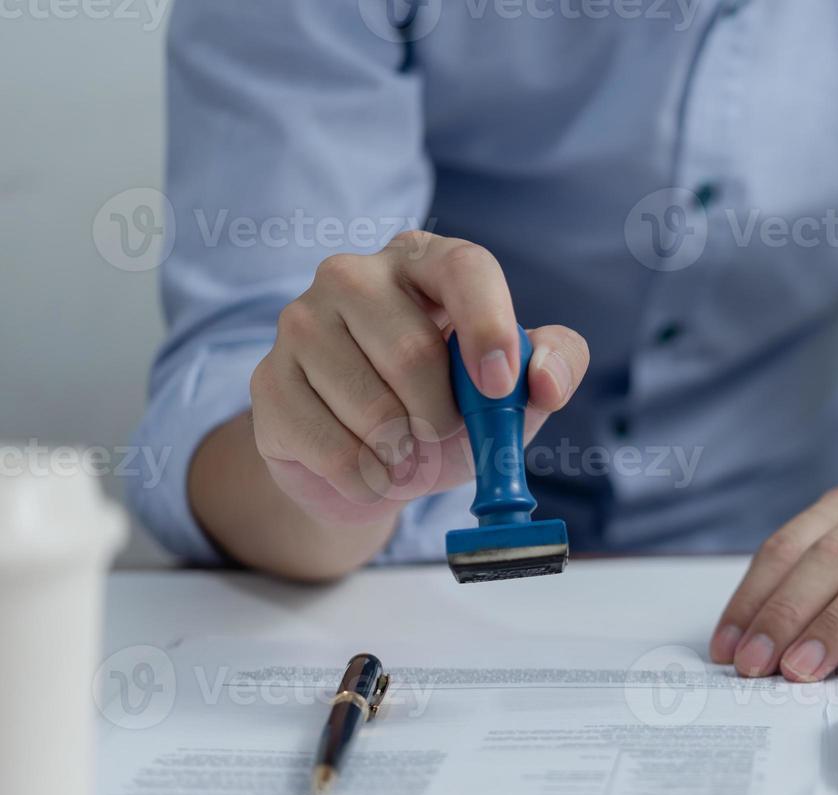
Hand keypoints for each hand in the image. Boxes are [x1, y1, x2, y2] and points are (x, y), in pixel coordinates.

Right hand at [249, 232, 589, 524]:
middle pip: (411, 350)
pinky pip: (328, 446)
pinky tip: (371, 470)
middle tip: (444, 437)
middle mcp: (354, 276)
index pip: (464, 268)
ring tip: (406, 454)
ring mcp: (301, 322)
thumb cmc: (451, 405)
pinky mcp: (269, 379)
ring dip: (403, 453)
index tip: (501, 384)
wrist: (375, 460)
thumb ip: (554, 365)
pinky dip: (366, 477)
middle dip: (442, 416)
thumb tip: (545, 380)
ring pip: (367, 404)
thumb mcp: (513, 387)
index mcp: (425, 262)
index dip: (488, 325)